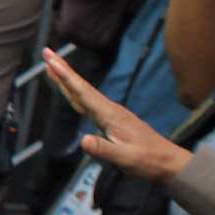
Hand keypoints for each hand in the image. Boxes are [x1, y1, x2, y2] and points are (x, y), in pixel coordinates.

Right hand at [41, 48, 190, 182]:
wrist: (167, 161)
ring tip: (51, 65)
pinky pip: (87, 101)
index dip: (66, 77)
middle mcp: (108, 109)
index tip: (51, 61)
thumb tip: (82, 140)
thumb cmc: (147, 160)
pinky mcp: (111, 118)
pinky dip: (75, 91)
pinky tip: (69, 90)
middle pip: (80, 86)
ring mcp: (110, 112)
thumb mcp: (125, 158)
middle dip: (62, 69)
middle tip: (46, 52)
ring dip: (66, 78)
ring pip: (83, 92)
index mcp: (110, 114)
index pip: (83, 92)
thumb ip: (103, 149)